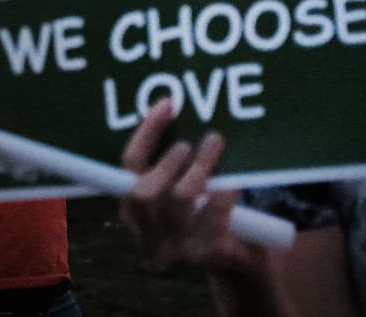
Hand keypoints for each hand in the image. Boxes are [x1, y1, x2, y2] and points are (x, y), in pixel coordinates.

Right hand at [118, 99, 260, 272]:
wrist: (236, 260)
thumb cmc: (204, 214)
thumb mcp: (181, 190)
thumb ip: (174, 162)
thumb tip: (179, 110)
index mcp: (133, 211)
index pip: (129, 165)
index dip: (145, 132)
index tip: (168, 105)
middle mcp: (146, 234)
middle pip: (143, 193)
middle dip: (167, 162)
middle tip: (189, 143)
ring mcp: (174, 250)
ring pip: (179, 201)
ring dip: (199, 168)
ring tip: (214, 145)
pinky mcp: (203, 257)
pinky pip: (212, 219)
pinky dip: (222, 197)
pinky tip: (231, 185)